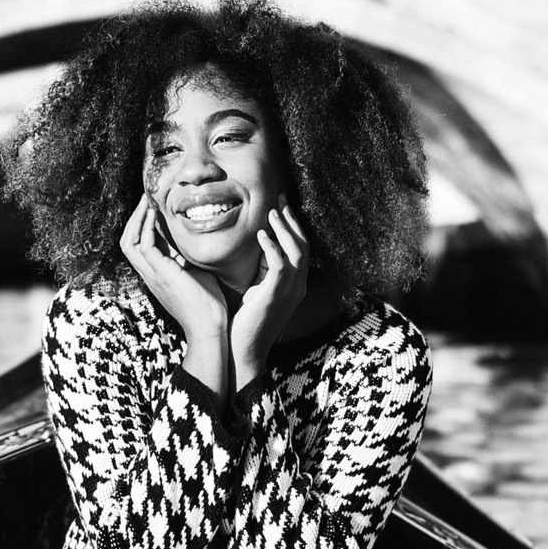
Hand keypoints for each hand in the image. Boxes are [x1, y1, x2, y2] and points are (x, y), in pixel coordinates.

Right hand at [120, 194, 229, 349]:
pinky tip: (157, 215)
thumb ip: (188, 257)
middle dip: (135, 218)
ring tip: (148, 201)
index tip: (154, 207)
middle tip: (146, 199)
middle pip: (127, 242)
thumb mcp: (196, 273)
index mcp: (156, 275)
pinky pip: (145, 245)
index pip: (139, 246)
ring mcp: (153, 275)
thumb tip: (195, 239)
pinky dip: (148, 227)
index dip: (142, 226)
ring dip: (138, 219)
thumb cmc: (208, 304)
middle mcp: (149, 274)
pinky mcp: (161, 273)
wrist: (210, 327)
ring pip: (129, 242)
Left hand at [230, 207, 309, 386]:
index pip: (301, 248)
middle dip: (292, 219)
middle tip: (280, 197)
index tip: (281, 205)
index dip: (293, 225)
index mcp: (295, 284)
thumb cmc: (245, 321)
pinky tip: (261, 235)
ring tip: (272, 211)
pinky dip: (272, 247)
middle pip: (304, 244)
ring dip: (284, 229)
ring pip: (297, 251)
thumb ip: (261, 270)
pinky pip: (280, 266)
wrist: (244, 350)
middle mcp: (298, 286)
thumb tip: (254, 245)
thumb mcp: (256, 289)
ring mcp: (290, 292)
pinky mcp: (275, 296)